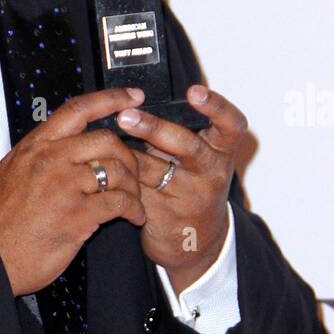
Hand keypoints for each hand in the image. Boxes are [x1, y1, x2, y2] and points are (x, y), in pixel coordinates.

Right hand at [0, 86, 146, 296]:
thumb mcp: (9, 173)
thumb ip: (37, 155)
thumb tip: (57, 144)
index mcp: (35, 147)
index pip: (78, 110)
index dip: (110, 99)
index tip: (132, 97)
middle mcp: (50, 160)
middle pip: (106, 140)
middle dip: (128, 155)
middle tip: (133, 169)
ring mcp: (64, 186)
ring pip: (117, 170)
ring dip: (133, 186)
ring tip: (134, 199)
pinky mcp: (78, 215)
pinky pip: (119, 203)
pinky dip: (134, 209)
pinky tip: (134, 216)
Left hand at [116, 84, 246, 293]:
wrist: (197, 241)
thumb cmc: (192, 185)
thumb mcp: (198, 158)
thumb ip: (178, 132)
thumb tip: (137, 101)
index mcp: (222, 151)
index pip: (230, 124)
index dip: (215, 106)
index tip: (193, 92)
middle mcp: (212, 172)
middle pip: (187, 146)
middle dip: (154, 128)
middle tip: (125, 116)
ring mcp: (190, 195)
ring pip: (154, 170)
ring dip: (127, 154)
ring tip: (104, 140)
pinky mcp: (164, 214)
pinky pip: (136, 190)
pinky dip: (119, 176)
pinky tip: (103, 167)